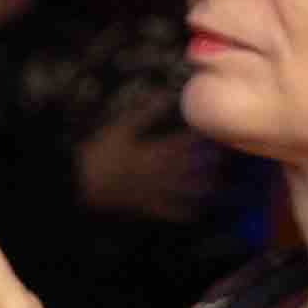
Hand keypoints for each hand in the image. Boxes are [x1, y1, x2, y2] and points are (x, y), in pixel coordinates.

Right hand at [72, 83, 224, 227]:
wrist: (81, 182)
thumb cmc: (100, 152)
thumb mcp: (121, 128)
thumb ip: (146, 113)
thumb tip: (168, 96)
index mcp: (155, 151)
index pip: (187, 141)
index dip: (204, 136)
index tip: (216, 130)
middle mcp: (161, 171)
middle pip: (194, 166)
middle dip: (211, 161)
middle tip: (226, 157)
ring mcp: (156, 190)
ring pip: (188, 189)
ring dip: (205, 186)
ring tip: (218, 182)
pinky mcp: (148, 205)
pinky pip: (172, 211)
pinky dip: (186, 212)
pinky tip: (197, 210)